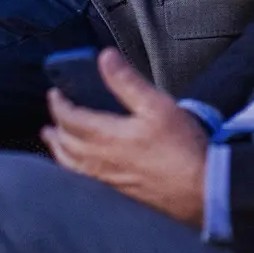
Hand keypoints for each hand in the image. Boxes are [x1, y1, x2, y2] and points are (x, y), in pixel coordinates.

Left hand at [41, 49, 208, 226]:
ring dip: (59, 151)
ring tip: (54, 144)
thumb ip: (127, 81)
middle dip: (55, 128)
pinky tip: (80, 170)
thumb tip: (105, 57)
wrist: (202, 190)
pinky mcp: (119, 195)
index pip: (70, 118)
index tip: (55, 94)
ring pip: (71, 166)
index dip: (58, 104)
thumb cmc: (182, 149)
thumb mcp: (157, 105)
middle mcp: (101, 161)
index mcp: (107, 137)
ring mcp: (108, 181)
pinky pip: (84, 181)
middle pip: (66, 144)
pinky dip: (73, 171)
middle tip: (51, 119)